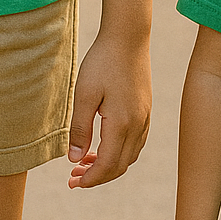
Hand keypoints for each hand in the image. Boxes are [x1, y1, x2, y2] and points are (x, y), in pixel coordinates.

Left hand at [67, 30, 150, 187]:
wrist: (128, 36)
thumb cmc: (102, 62)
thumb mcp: (83, 94)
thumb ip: (79, 129)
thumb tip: (74, 160)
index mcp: (122, 124)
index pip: (107, 165)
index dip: (90, 179)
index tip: (73, 183)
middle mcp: (138, 124)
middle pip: (120, 165)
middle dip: (98, 176)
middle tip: (74, 177)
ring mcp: (145, 117)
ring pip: (130, 155)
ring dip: (109, 165)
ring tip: (85, 162)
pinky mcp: (146, 109)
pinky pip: (136, 142)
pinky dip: (120, 152)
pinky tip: (103, 145)